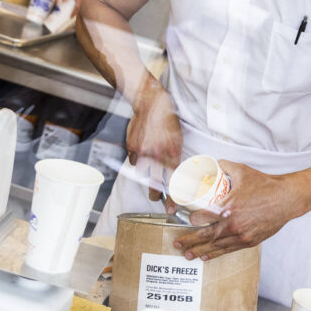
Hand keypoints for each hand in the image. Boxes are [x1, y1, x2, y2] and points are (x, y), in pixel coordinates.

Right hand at [127, 79, 182, 197]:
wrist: (151, 103)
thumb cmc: (167, 120)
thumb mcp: (178, 138)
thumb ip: (175, 156)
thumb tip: (175, 173)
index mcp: (172, 153)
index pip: (173, 181)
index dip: (172, 197)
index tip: (171, 207)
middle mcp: (157, 155)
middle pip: (155, 185)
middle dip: (156, 196)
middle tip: (158, 200)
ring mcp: (143, 152)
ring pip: (143, 175)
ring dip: (147, 179)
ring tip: (150, 181)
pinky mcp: (132, 148)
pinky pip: (133, 162)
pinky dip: (137, 162)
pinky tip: (142, 156)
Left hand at [172, 161, 300, 260]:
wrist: (285, 199)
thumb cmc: (264, 185)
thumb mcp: (241, 171)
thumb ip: (224, 166)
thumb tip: (213, 164)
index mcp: (227, 207)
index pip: (202, 217)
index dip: (190, 220)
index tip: (184, 219)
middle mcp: (232, 224)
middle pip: (205, 236)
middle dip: (189, 241)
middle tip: (177, 243)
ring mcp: (241, 235)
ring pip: (215, 246)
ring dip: (199, 251)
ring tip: (187, 254)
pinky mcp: (249, 241)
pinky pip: (228, 250)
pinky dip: (216, 254)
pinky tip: (206, 256)